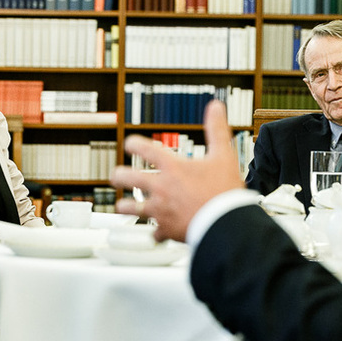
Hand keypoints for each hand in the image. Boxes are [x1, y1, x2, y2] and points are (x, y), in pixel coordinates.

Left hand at [111, 100, 244, 241]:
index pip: (144, 149)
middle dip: (118, 176)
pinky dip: (156, 233)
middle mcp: (161, 187)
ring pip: (132, 208)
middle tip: (115, 176)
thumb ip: (217, 130)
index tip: (130, 144)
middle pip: (128, 178)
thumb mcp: (224, 155)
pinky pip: (155, 233)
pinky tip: (156, 234)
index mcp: (172, 167)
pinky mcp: (166, 229)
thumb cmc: (225, 191)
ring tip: (122, 206)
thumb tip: (215, 106)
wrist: (226, 224)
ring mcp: (160, 209)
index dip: (133, 144)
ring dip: (126, 206)